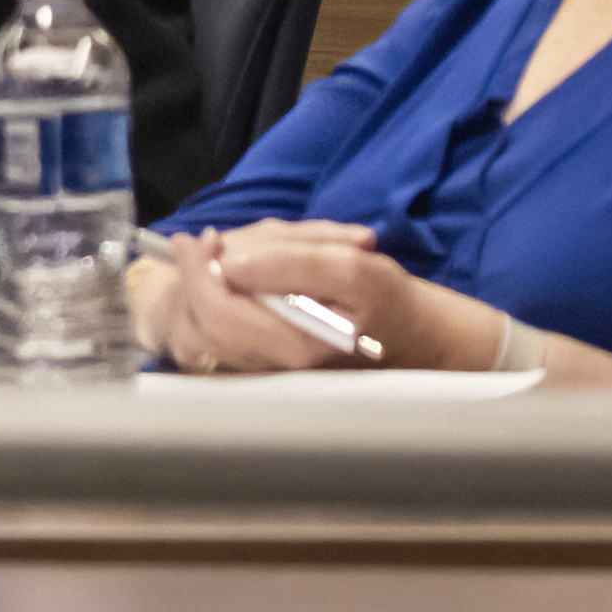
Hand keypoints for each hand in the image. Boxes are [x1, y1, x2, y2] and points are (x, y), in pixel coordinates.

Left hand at [128, 221, 486, 377]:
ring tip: (207, 256)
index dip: (204, 270)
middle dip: (192, 276)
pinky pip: (219, 343)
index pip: (222, 312)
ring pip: (206, 335)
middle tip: (192, 241)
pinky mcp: (267, 372)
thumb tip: (228, 259)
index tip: (208, 236)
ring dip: (198, 292)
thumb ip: (289, 262)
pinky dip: (210, 309)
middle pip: (204, 326)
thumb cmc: (387, 300)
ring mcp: (270, 375)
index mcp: (301, 347)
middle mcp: (278, 371)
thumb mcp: (352, 266)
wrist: (419, 342)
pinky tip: (223, 283)